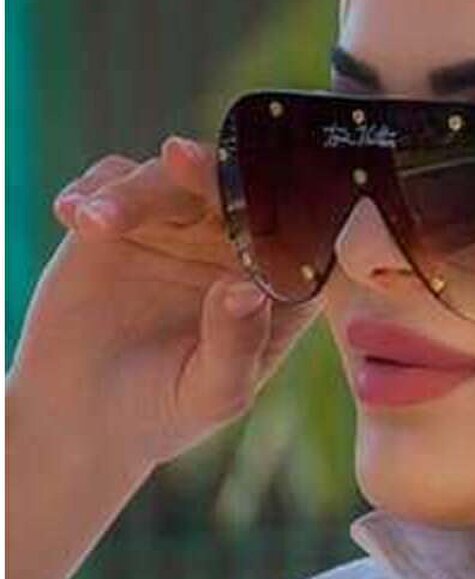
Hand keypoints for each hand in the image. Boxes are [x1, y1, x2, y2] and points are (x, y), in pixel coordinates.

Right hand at [12, 134, 326, 474]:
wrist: (85, 418)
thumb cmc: (166, 413)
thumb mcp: (211, 394)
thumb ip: (236, 346)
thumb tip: (247, 290)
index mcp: (279, 286)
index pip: (296, 234)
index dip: (283, 206)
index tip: (258, 198)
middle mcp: (236, 247)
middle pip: (232, 190)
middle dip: (208, 172)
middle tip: (177, 160)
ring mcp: (179, 229)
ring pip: (168, 180)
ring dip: (132, 192)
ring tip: (95, 224)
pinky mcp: (123, 220)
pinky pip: (113, 182)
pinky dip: (94, 192)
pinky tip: (73, 215)